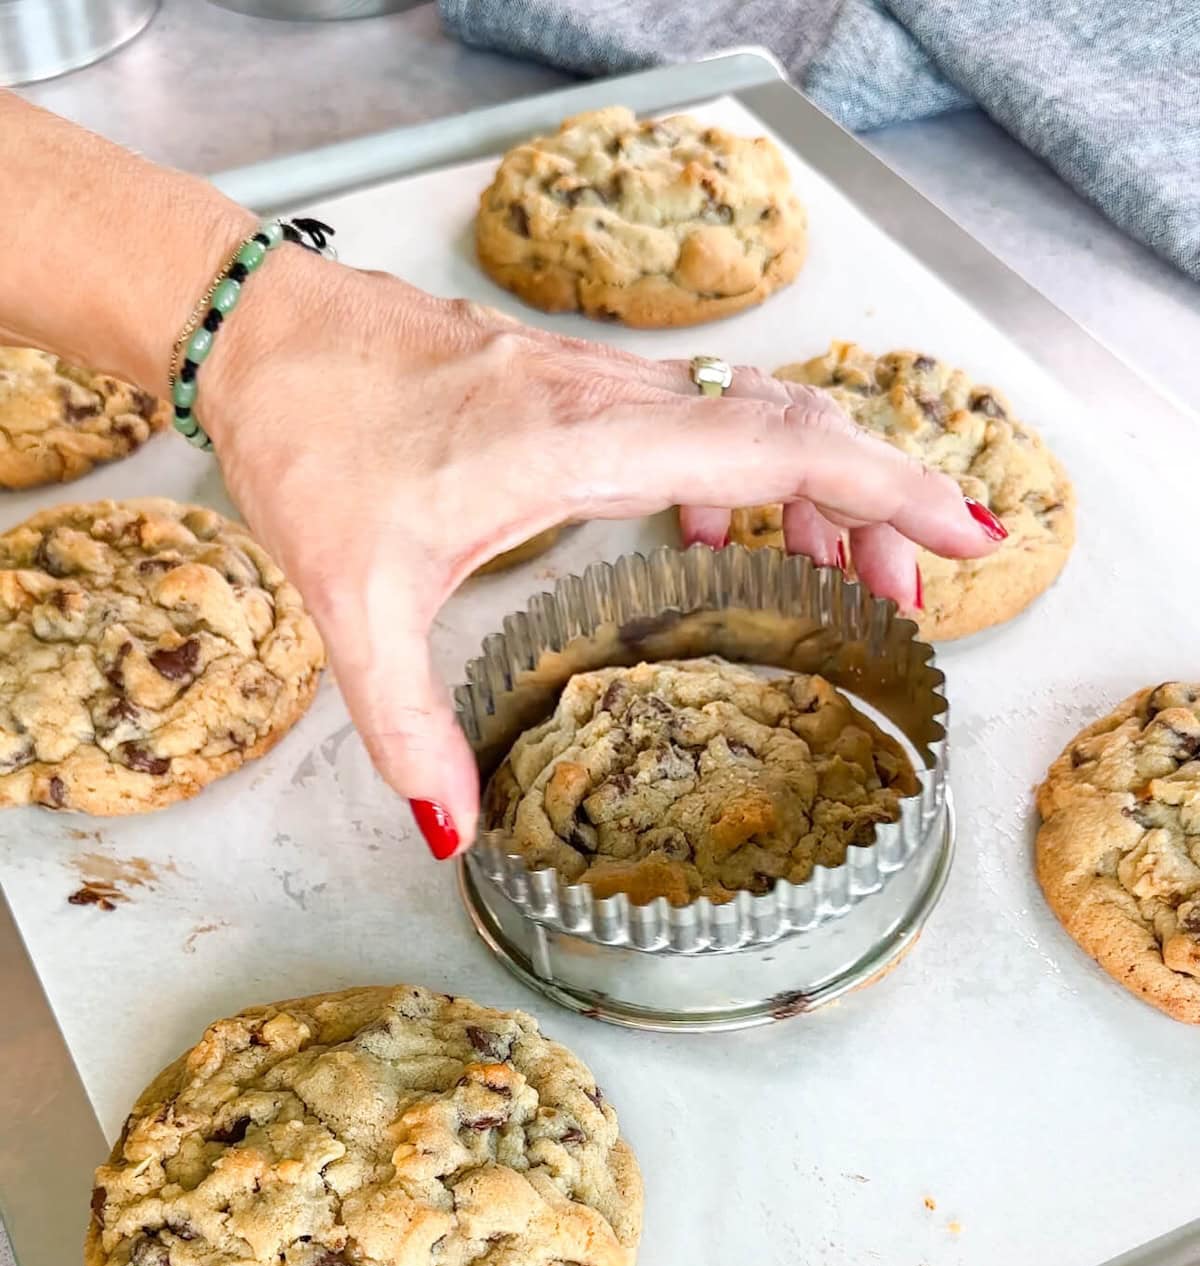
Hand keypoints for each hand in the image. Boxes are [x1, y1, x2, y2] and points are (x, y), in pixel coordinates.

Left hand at [205, 249, 1000, 856]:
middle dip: (876, 506)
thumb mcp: (351, 601)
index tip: (969, 530)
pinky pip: (700, 416)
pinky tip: (718, 536)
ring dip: (818, 489)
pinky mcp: (573, 383)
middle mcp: (607, 398)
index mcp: (578, 442)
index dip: (886, 489)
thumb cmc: (306, 437)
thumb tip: (452, 832)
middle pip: (793, 427)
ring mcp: (594, 381)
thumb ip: (404, 724)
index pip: (775, 450)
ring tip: (842, 577)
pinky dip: (746, 473)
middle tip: (913, 597)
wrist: (256, 328)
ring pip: (754, 414)